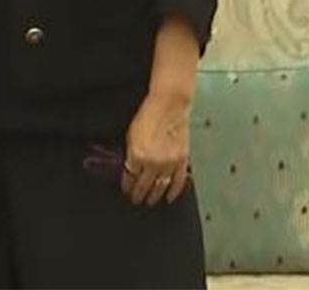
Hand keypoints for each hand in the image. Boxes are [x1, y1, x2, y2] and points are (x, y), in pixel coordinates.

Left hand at [122, 90, 190, 205]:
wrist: (168, 106)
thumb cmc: (147, 116)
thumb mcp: (130, 135)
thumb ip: (130, 153)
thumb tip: (130, 167)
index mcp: (137, 155)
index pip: (130, 177)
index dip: (127, 186)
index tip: (126, 191)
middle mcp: (153, 162)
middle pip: (144, 185)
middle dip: (139, 194)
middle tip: (136, 201)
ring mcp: (169, 163)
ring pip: (161, 186)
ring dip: (154, 196)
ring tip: (150, 202)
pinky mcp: (182, 161)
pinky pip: (178, 181)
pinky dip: (174, 191)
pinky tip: (169, 198)